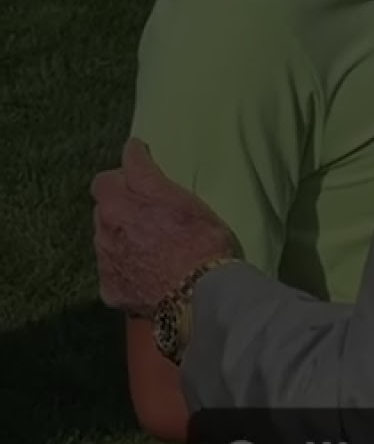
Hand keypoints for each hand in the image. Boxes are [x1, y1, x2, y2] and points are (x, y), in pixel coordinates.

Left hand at [91, 139, 239, 315]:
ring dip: (124, 240)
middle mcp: (103, 234)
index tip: (143, 180)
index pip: (104, 180)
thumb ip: (146, 172)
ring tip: (155, 247)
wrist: (201, 295)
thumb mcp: (179, 197)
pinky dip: (128, 270)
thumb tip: (130, 148)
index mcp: (117, 206)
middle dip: (122, 209)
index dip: (123, 177)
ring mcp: (106, 265)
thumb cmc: (198, 240)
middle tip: (153, 215)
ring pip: (107, 242)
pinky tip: (151, 274)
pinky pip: (114, 274)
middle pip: (104, 212)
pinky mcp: (112, 291)